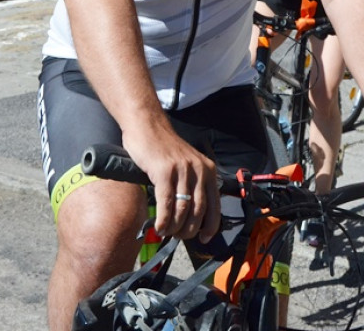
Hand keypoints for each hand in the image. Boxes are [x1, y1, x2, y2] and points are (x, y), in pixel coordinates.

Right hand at [121, 127, 219, 242]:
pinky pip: (166, 203)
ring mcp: (182, 170)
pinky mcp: (164, 171)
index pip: (215, 206)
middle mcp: (199, 170)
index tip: (204, 238)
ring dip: (174, 228)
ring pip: (182, 210)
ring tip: (167, 232)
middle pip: (198, 212)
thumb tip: (191, 216)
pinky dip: (163, 220)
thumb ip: (193, 185)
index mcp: (208, 170)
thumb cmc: (164, 149)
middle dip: (188, 230)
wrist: (148, 125)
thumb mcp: (188, 164)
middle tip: (178, 236)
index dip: (211, 226)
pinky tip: (159, 226)